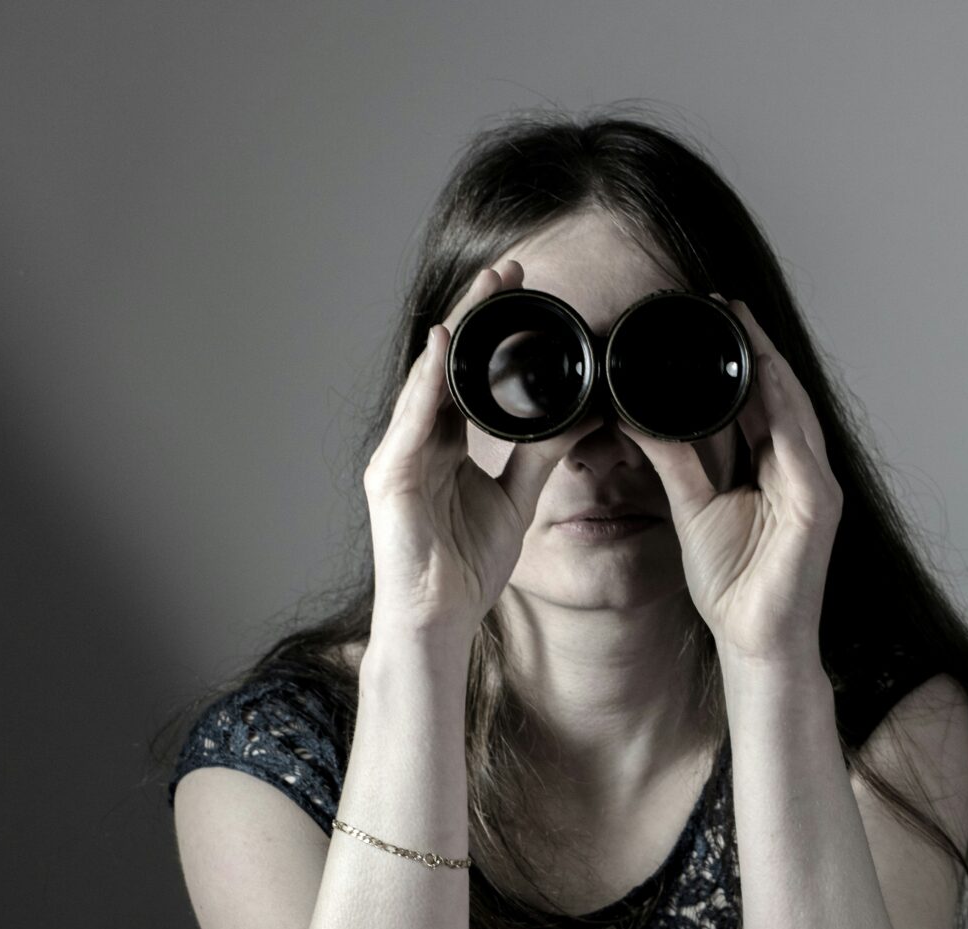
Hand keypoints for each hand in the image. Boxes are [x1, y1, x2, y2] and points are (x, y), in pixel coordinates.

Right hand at [363, 260, 594, 644]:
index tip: (522, 289)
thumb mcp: (516, 501)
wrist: (439, 620)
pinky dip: (427, 380)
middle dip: (475, 315)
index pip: (466, 374)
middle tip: (508, 269)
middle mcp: (415, 442)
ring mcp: (398, 455)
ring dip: (455, 331)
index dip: (490, 331)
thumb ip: (538, 458)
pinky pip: (411, 418)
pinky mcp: (389, 475)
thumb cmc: (465, 571)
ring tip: (483, 290)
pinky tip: (442, 346)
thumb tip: (578, 420)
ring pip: (427, 379)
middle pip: (445, 364)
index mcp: (441, 446)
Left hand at [631, 297, 841, 670]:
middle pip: (781, 395)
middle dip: (758, 346)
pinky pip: (800, 448)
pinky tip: (767, 380)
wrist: (755, 642)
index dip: (741, 358)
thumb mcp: (692, 509)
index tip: (714, 318)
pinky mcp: (817, 505)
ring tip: (745, 324)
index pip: (759, 401)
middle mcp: (800, 470)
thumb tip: (637, 421)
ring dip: (771, 365)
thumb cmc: (734, 586)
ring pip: (796, 410)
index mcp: (775, 468)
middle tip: (728, 302)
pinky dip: (783, 411)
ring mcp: (815, 486)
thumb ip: (674, 462)